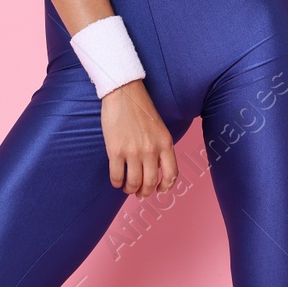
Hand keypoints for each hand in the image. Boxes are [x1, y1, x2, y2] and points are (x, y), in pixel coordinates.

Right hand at [100, 80, 177, 197]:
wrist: (123, 93)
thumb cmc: (141, 108)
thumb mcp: (159, 128)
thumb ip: (160, 147)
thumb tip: (156, 169)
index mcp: (165, 143)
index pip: (172, 174)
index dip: (166, 186)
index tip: (159, 190)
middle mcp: (151, 150)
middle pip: (150, 182)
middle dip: (145, 192)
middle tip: (140, 193)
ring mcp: (133, 152)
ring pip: (133, 183)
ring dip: (130, 189)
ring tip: (127, 188)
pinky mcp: (116, 151)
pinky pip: (117, 176)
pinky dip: (117, 183)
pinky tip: (116, 181)